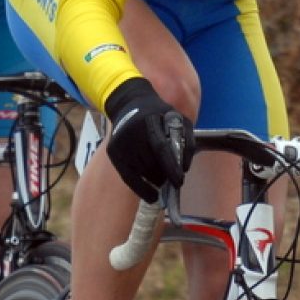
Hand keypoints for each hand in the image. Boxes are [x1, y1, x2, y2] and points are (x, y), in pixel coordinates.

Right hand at [101, 77, 192, 202]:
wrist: (129, 103)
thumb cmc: (158, 113)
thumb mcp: (178, 119)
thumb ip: (186, 140)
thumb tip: (185, 168)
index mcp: (149, 120)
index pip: (160, 148)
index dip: (170, 166)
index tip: (179, 181)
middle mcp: (131, 132)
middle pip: (150, 163)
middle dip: (164, 175)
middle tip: (172, 177)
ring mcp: (120, 143)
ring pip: (141, 172)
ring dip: (155, 179)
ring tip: (162, 176)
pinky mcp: (113, 152)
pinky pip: (128, 178)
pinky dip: (141, 189)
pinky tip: (152, 196)